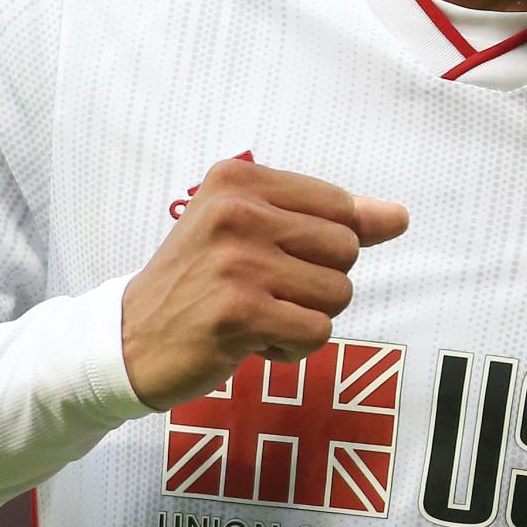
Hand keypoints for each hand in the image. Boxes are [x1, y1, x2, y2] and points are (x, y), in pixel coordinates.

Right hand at [121, 157, 408, 408]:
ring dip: (305, 318)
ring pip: (337, 294)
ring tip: (257, 315)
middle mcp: (237, 211)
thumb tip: (399, 217)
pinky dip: (293, 348)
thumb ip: (329, 219)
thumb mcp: (254, 230)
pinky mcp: (239, 313)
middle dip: (320, 283)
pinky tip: (253, 341)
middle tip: (266, 292)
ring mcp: (237, 262)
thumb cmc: (200, 282)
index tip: (281, 259)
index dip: (328, 246)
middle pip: (347, 250)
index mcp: (240, 178)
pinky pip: (317, 333)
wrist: (127, 338)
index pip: (340, 207)